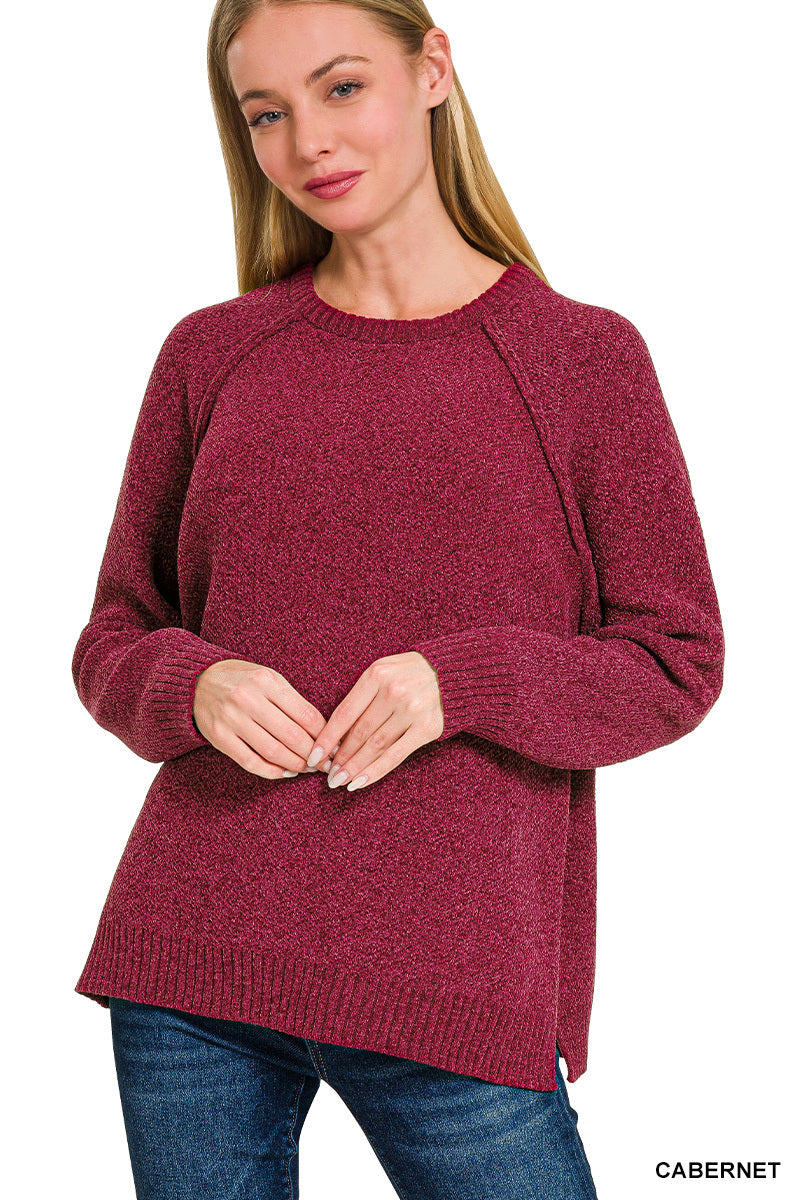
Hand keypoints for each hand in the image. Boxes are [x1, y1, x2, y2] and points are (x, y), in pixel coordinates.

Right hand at [193, 659, 328, 778]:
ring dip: (296, 765)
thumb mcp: (269, 678)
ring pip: (273, 751)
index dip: (325, 735)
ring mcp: (231, 719)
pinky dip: (272, 771)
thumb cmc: (242, 680)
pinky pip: (251, 761)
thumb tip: (323, 731)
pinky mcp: (219, 737)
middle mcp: (248, 699)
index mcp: (267, 681)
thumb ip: (292, 701)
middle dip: (314, 754)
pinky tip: (286, 772)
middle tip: (327, 764)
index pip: (306, 714)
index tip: (336, 747)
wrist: (197, 682)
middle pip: (292, 735)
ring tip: (309, 769)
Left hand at [305, 651, 444, 790]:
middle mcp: (394, 691)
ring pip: (375, 746)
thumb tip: (335, 733)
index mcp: (377, 674)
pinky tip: (360, 782)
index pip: (345, 712)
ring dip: (354, 767)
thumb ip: (363, 694)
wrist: (456, 672)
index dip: (327, 738)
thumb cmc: (412, 673)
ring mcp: (412, 710)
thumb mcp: (385, 670)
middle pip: (359, 732)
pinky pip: (396, 755)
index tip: (314, 756)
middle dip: (340, 757)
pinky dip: (375, 771)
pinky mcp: (428, 727)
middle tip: (326, 775)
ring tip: (339, 781)